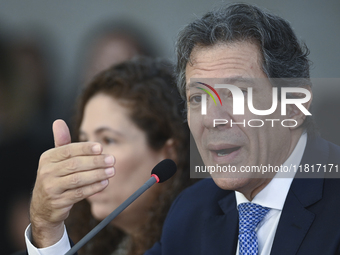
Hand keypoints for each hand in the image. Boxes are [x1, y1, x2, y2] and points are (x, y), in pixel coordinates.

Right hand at [30, 119, 114, 247]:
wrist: (43, 206)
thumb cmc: (56, 177)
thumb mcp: (56, 159)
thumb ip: (61, 142)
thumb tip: (59, 121)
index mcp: (47, 158)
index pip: (68, 150)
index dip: (85, 148)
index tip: (101, 147)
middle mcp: (46, 172)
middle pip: (75, 164)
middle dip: (96, 161)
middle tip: (112, 160)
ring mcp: (51, 188)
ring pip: (78, 179)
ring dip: (97, 174)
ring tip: (111, 171)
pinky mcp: (58, 202)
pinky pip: (79, 193)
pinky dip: (93, 188)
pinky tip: (105, 183)